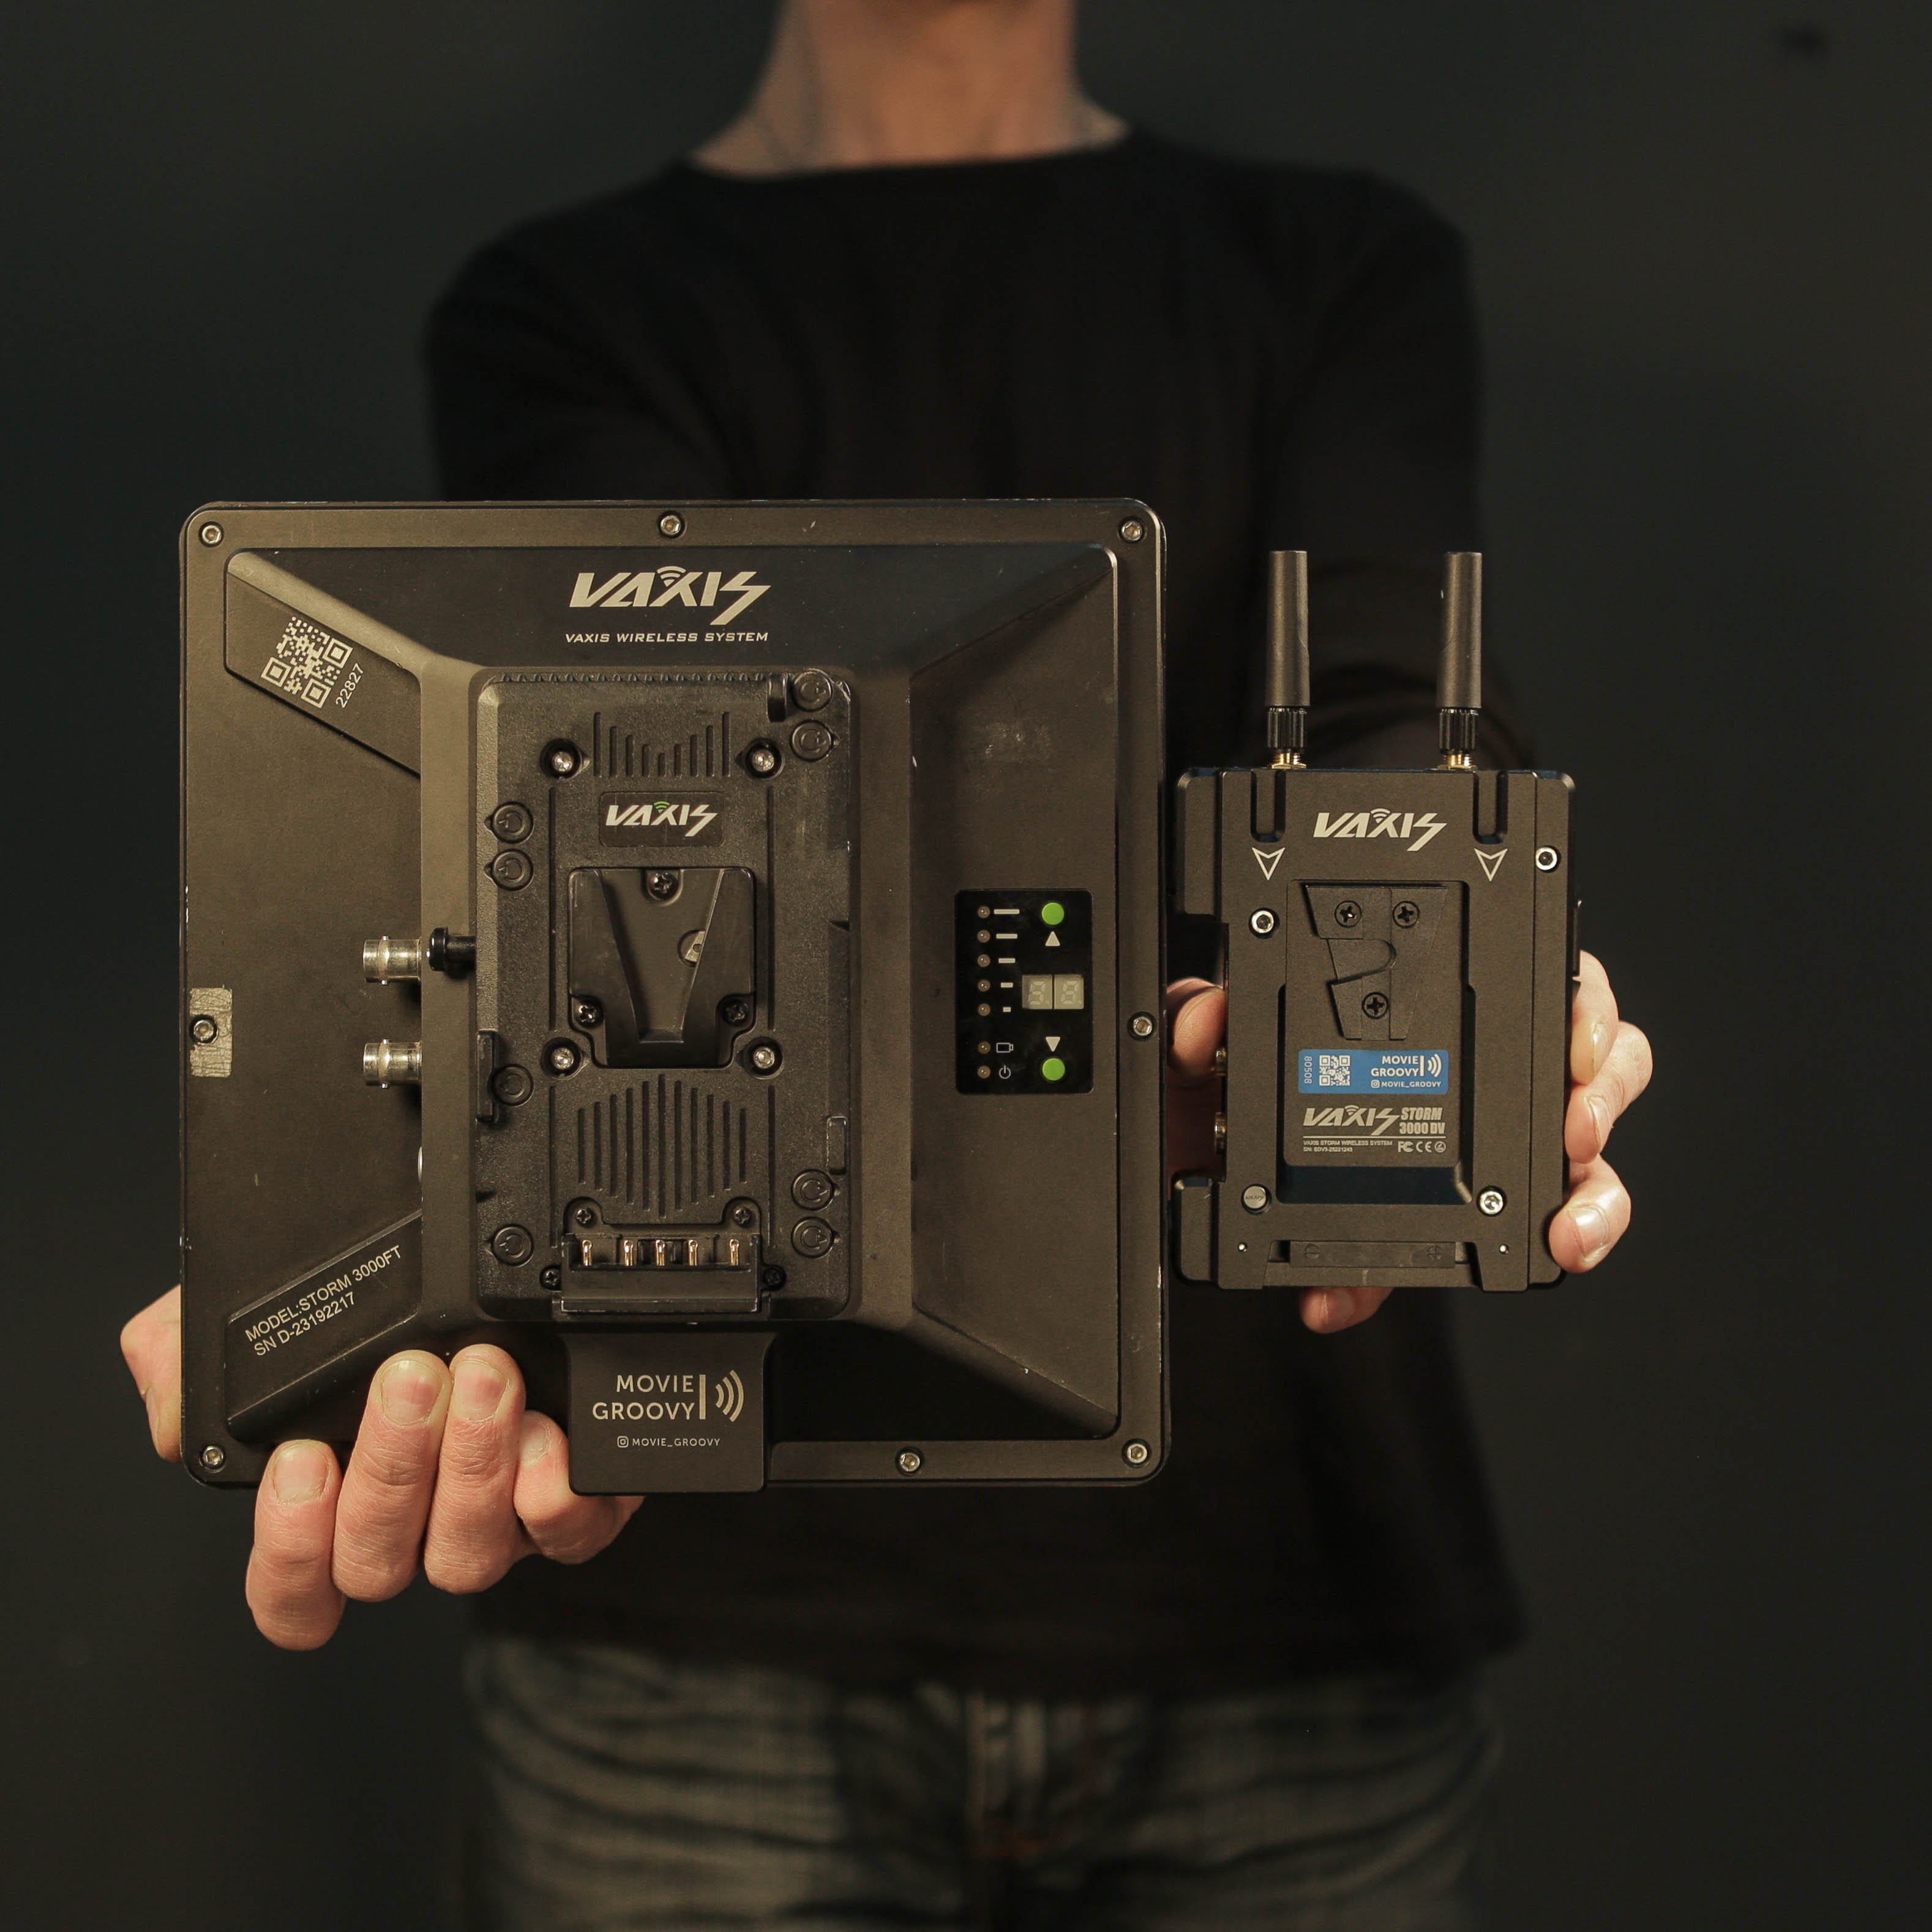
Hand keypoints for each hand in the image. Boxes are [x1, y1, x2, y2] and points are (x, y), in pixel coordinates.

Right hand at [120, 1295, 639, 1649]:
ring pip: (465, 1555)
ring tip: (481, 1375)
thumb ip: (190, 1357)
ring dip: (470, 1465)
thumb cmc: (389, 1313)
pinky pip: (566, 1536)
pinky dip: (552, 1493)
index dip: (288, 1550)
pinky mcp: (571, 1507)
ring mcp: (492, 1524)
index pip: (290, 1592)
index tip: (302, 1460)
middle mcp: (412, 1527)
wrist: (510, 1285)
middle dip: (388, 1468)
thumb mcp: (267, 1307)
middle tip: (409, 1378)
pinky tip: (545, 1434)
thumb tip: (178, 1422)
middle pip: (377, 1561)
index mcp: (332, 1505)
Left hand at [1166, 947, 1650, 1333]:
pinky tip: (1504, 1273)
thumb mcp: (1202, 1040)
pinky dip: (1499, 1267)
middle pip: (1596, 1070)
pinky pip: (1503, 1247)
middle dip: (1604, 1100)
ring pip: (1584, 1166)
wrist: (1198, 1161)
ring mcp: (1481, 1152)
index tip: (1575, 1041)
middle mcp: (1479, 1076)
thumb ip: (1197, 1020)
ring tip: (1568, 1232)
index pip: (1544, 982)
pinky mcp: (1459, 1223)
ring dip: (1593, 1200)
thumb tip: (1204, 1023)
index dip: (1582, 1005)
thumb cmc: (1220, 1083)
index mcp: (1436, 1004)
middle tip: (1578, 1129)